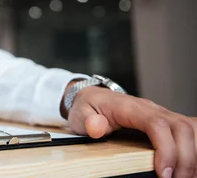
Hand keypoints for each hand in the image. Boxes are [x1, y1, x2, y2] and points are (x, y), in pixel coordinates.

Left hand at [67, 86, 196, 177]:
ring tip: (185, 176)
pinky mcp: (169, 123)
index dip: (166, 149)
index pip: (157, 124)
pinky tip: (190, 166)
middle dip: (185, 159)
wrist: (93, 97)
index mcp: (130, 107)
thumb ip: (88, 121)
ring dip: (193, 155)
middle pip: (182, 128)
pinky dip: (195, 149)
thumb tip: (96, 126)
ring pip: (192, 129)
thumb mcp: (80, 114)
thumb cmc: (89, 107)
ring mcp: (163, 115)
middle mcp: (152, 109)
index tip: (163, 173)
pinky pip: (191, 131)